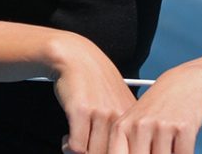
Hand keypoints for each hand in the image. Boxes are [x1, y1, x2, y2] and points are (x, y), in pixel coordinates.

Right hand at [54, 35, 136, 153]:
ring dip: (79, 152)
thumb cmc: (96, 83)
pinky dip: (68, 147)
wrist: (77, 58)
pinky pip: (76, 147)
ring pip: (92, 153)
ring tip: (76, 142)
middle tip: (87, 146)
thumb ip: (122, 130)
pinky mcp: (81, 111)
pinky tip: (67, 138)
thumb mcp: (118, 104)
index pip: (129, 150)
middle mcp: (120, 115)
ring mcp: (101, 113)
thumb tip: (121, 150)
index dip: (116, 152)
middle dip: (94, 153)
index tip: (104, 148)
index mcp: (133, 117)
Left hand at [107, 67, 201, 153]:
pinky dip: (183, 152)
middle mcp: (138, 126)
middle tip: (152, 148)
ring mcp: (161, 126)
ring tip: (166, 145)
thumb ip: (123, 147)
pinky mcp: (183, 127)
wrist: (182, 82)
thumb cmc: (154, 109)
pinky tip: (178, 144)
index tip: (133, 152)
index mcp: (120, 128)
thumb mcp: (132, 125)